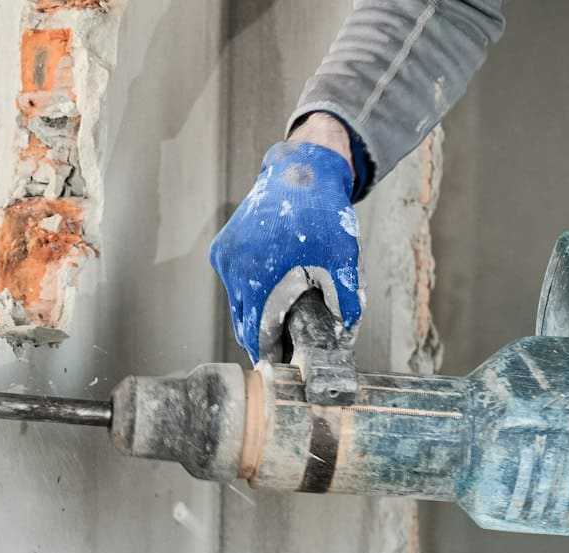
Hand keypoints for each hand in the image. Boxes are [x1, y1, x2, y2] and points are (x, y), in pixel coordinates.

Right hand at [208, 121, 363, 361]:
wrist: (301, 171)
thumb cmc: (323, 214)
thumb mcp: (343, 258)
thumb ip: (346, 298)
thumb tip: (346, 333)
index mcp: (259, 275)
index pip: (255, 332)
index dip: (267, 352)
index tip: (278, 365)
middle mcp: (235, 268)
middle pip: (242, 322)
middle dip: (260, 338)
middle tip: (280, 352)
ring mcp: (225, 257)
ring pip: (236, 303)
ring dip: (253, 315)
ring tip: (275, 325)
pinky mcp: (221, 249)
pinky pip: (233, 284)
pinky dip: (247, 292)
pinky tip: (267, 295)